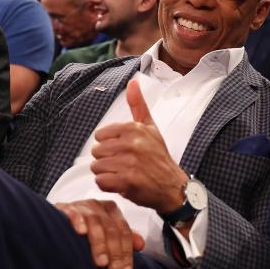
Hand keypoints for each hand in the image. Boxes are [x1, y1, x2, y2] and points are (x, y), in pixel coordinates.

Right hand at [55, 199, 144, 268]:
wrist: (53, 220)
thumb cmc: (84, 229)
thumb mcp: (104, 233)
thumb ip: (123, 239)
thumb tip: (141, 245)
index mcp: (112, 211)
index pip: (124, 233)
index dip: (127, 255)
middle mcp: (99, 206)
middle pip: (112, 231)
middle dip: (116, 256)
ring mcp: (82, 206)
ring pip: (97, 224)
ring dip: (100, 245)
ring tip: (102, 263)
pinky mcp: (65, 208)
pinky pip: (73, 213)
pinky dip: (78, 221)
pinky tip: (81, 232)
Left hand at [91, 79, 188, 212]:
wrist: (173, 186)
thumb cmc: (159, 157)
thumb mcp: (151, 128)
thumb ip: (138, 105)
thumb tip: (133, 82)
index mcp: (134, 128)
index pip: (100, 135)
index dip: (110, 145)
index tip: (125, 150)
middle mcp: (132, 144)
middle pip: (96, 152)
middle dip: (107, 160)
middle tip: (125, 164)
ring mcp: (129, 163)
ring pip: (97, 167)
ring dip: (108, 173)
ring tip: (124, 173)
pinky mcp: (127, 181)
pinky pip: (100, 182)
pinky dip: (109, 185)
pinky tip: (122, 183)